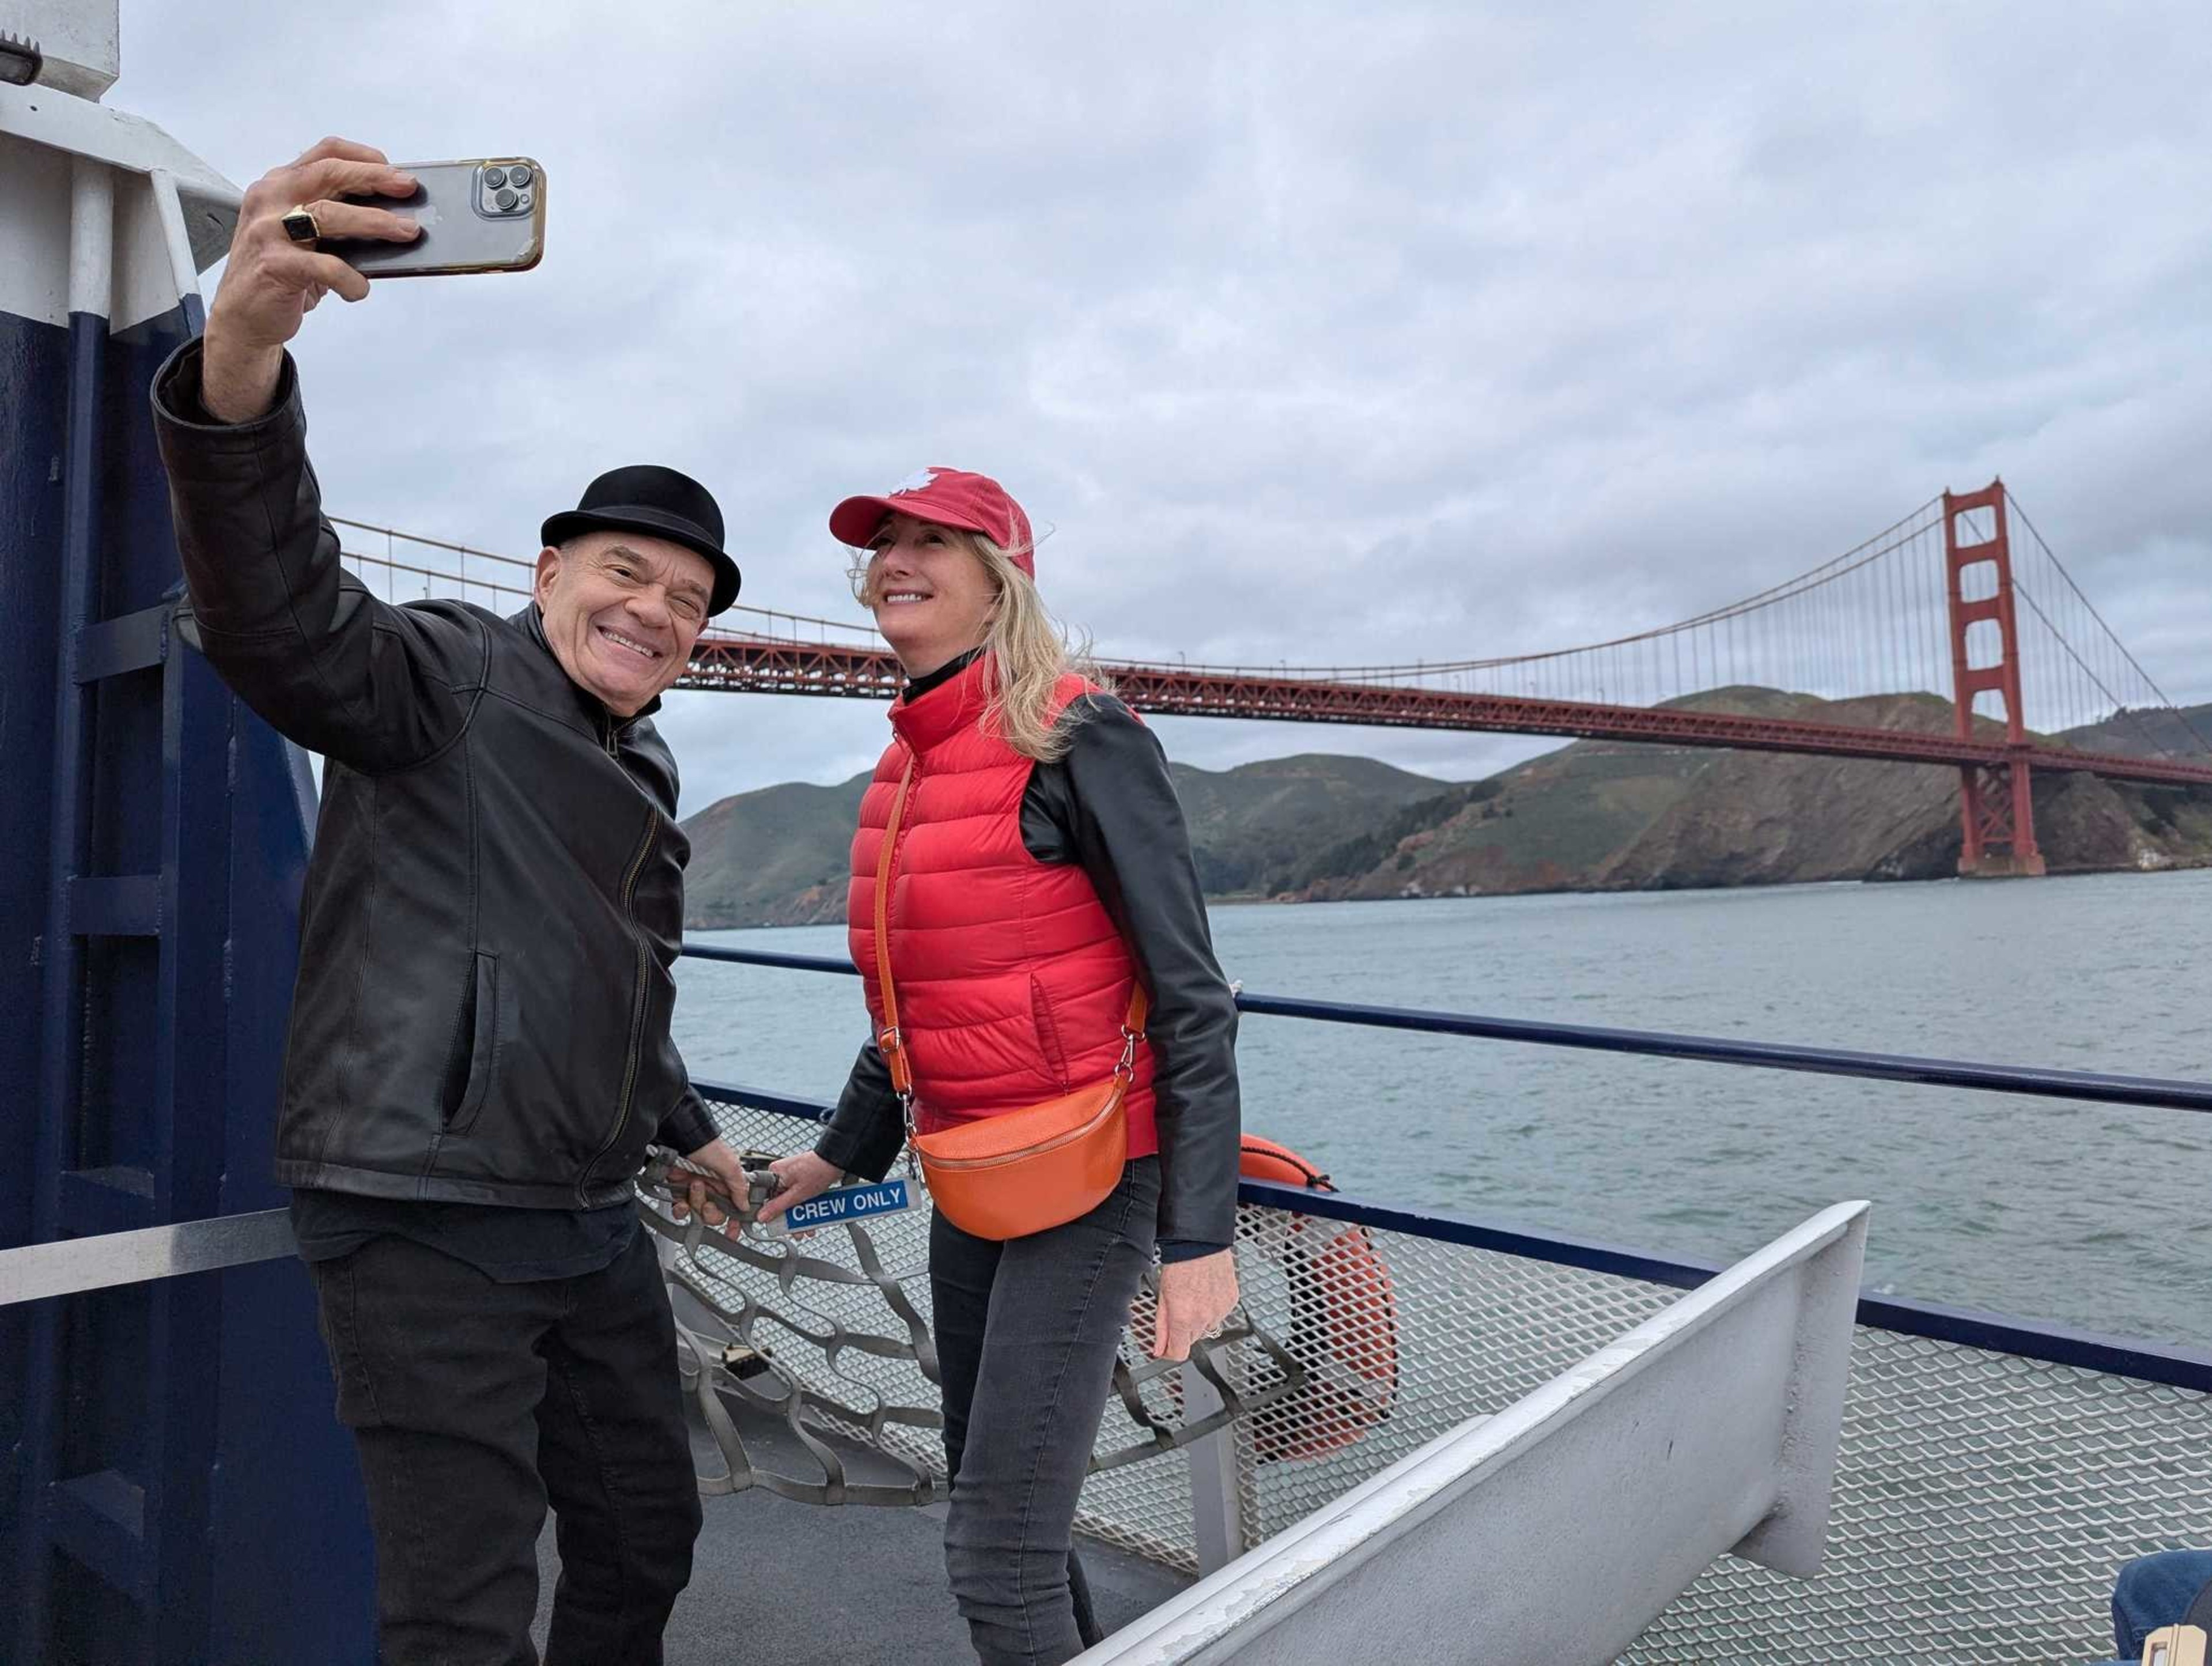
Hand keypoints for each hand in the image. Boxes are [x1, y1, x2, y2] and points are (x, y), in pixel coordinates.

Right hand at [201, 137, 421, 420]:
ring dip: (375, 222)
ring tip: (406, 232)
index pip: (324, 154)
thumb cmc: (281, 272)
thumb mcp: (305, 235)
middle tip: (409, 188)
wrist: (242, 315)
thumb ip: (334, 217)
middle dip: (374, 179)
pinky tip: (360, 289)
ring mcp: (268, 230)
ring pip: (328, 214)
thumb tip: (393, 216)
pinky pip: (325, 266)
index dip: (363, 157)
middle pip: (329, 174)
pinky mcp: (274, 264)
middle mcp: (271, 199)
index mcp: (280, 184)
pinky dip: (351, 279)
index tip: (396, 169)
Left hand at [670, 1137, 750, 1231]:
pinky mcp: (679, 1193)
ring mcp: (696, 1192)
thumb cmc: (707, 1146)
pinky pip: (681, 1211)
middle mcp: (713, 1189)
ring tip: (694, 1186)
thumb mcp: (730, 1164)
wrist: (681, 1138)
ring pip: (698, 1214)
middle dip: (711, 1212)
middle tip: (709, 1201)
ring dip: (696, 1203)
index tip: (733, 1232)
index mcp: (728, 1184)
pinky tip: (682, 1201)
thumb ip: (739, 1187)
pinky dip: (681, 1209)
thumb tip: (745, 1206)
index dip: (735, 1222)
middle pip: (715, 1215)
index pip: (735, 1208)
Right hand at [755, 1151, 844, 1223]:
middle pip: (781, 1202)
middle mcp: (781, 1174)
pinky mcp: (802, 1179)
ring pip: (792, 1201)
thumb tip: (762, 1216)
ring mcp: (792, 1176)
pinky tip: (812, 1219)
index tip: (778, 1225)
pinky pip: (800, 1196)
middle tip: (796, 1231)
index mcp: (775, 1173)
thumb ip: (778, 1206)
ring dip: (799, 1216)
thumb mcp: (797, 1194)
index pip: (767, 1198)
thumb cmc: (819, 1171)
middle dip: (790, 1219)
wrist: (837, 1161)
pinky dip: (805, 1207)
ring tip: (807, 1228)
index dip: (772, 1213)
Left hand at [1152, 1249, 1238, 1361]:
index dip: (1170, 1352)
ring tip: (1193, 1296)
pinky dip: (1212, 1308)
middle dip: (1183, 1329)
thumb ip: (1161, 1328)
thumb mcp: (1163, 1298)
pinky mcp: (1231, 1301)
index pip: (1179, 1353)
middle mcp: (1204, 1319)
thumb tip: (1159, 1349)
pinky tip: (1206, 1291)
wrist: (1201, 1245)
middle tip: (1179, 1308)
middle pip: (1192, 1339)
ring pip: (1207, 1327)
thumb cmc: (1180, 1265)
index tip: (1166, 1348)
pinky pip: (1220, 1314)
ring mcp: (1220, 1311)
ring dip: (1199, 1319)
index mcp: (1183, 1319)